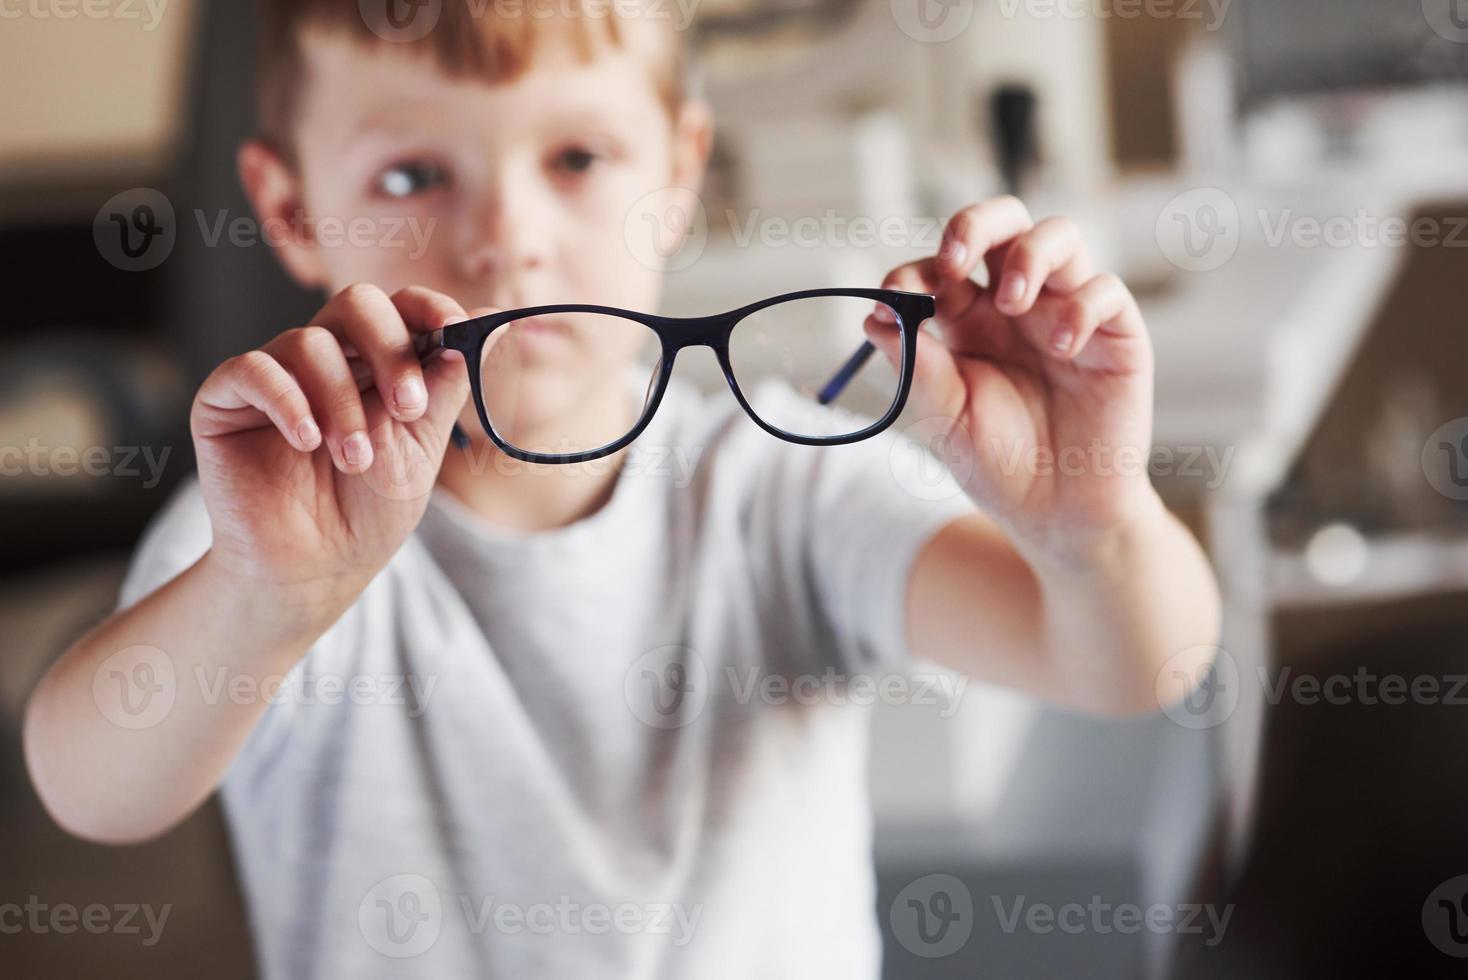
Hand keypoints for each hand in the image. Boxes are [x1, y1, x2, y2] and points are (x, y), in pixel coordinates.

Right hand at [190, 284, 479, 606]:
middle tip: (407, 408)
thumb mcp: (420, 449)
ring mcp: (276, 375)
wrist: (316, 567)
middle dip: (390, 349)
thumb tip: (479, 331)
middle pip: (355, 303)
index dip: (428, 307)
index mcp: (377, 362)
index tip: (455, 330)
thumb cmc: (369, 511)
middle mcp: (327, 358)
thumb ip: (444, 390)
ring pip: (309, 343)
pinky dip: (287, 401)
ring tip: (355, 460)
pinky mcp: (226, 399)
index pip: (400, 307)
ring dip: (342, 403)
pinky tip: (306, 441)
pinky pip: (253, 369)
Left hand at [867, 197, 1158, 556]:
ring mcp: (1068, 312)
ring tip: (1012, 303)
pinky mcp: (1115, 335)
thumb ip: (917, 365)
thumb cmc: (998, 465)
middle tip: (956, 261)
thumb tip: (875, 313)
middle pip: (1002, 224)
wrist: (1057, 514)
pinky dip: (1081, 306)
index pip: (942, 266)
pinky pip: (1106, 290)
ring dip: (1029, 255)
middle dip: (975, 225)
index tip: (897, 294)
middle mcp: (1018, 306)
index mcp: (968, 320)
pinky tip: (1060, 348)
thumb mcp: (945, 418)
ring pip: (1059, 237)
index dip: (917, 270)